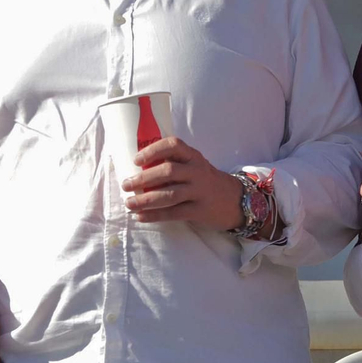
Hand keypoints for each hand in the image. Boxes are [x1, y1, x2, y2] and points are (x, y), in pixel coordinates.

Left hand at [122, 137, 244, 229]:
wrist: (235, 199)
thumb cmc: (204, 180)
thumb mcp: (194, 165)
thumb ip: (173, 163)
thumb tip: (136, 170)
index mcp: (193, 156)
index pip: (173, 145)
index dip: (153, 150)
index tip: (136, 160)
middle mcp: (197, 171)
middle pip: (168, 171)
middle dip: (143, 179)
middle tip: (126, 184)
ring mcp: (200, 191)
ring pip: (169, 195)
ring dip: (146, 200)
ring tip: (129, 204)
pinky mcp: (200, 210)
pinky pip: (174, 213)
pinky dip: (155, 215)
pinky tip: (141, 217)